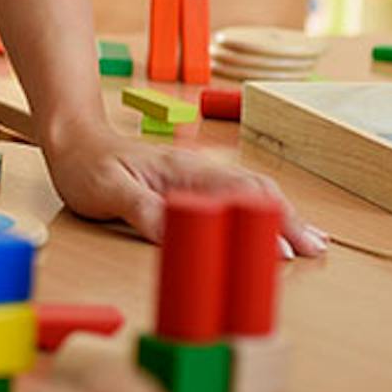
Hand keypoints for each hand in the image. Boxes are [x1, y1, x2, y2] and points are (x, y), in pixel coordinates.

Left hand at [42, 118, 327, 255]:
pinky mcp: (193, 186)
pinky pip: (238, 197)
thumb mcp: (107, 192)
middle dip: (290, 220)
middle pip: (256, 192)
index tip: (286, 251)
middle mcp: (199, 171)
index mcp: (184, 171)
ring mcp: (198, 177)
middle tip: (318, 251)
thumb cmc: (88, 166)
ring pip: (252, 193)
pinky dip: (264, 211)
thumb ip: (142, 210)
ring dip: (284, 216)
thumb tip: (179, 232)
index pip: (237, 194)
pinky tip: (276, 225)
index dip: (265, 222)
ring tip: (314, 242)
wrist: (74, 140)